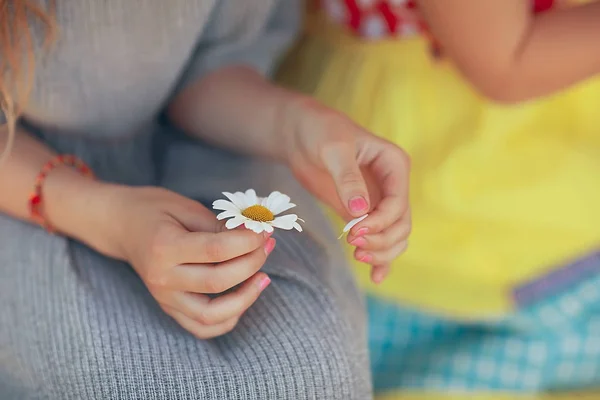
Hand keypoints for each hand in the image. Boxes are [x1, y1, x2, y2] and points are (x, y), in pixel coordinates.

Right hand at [97, 186, 274, 338]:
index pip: (216, 250)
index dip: (248, 241)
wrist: (121, 225)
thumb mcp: (186, 207)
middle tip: (267, 245)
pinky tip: (244, 299)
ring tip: (264, 277)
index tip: (264, 230)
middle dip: (252, 263)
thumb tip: (253, 237)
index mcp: (164, 246)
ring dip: (245, 298)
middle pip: (218, 281)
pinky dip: (227, 320)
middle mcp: (162, 277)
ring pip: (211, 314)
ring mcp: (164, 297)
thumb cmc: (155, 210)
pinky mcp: (168, 308)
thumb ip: (219, 225)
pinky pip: (201, 327)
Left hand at [283, 98, 410, 282]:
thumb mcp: (333, 149)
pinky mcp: (364, 213)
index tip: (354, 230)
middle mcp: (393, 184)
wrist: (300, 134)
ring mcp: (380, 200)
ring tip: (357, 255)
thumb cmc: (319, 132)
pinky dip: (380, 258)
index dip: (380, 222)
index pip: (398, 203)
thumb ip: (348, 179)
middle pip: (402, 224)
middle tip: (354, 245)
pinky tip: (374, 276)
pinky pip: (379, 238)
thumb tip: (361, 212)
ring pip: (395, 236)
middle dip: (382, 239)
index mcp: (395, 164)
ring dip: (382, 251)